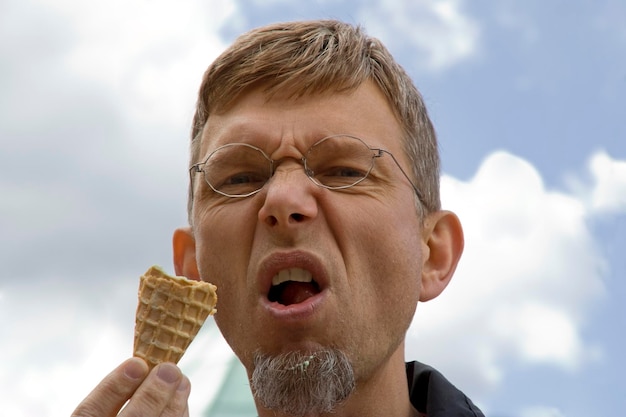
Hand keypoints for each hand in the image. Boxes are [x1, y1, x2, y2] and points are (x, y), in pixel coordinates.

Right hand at [71, 357, 190, 416]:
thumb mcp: (99, 414)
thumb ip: (109, 404)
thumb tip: (141, 368)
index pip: (90, 412)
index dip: (114, 386)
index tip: (136, 362)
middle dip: (153, 394)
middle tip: (170, 369)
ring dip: (173, 407)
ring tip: (182, 382)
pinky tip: (180, 405)